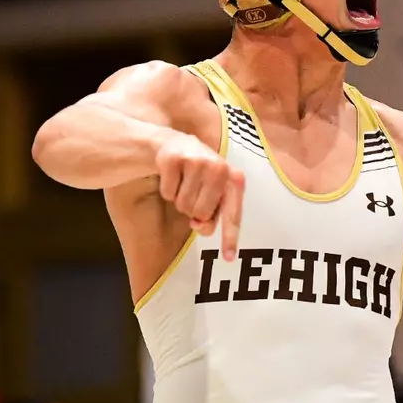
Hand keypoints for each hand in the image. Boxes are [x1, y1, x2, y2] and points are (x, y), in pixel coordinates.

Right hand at [154, 132, 243, 260]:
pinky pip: (168, 194)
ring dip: (180, 200)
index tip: (229, 258)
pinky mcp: (174, 159)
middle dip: (193, 210)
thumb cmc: (199, 175)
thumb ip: (211, 214)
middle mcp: (219, 168)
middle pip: (202, 214)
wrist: (174, 144)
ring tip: (184, 183)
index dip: (230, 237)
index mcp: (234, 179)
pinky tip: (172, 176)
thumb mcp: (212, 193)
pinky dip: (168, 190)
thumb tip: (199, 225)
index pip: (233, 213)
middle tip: (193, 193)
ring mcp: (197, 161)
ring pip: (184, 206)